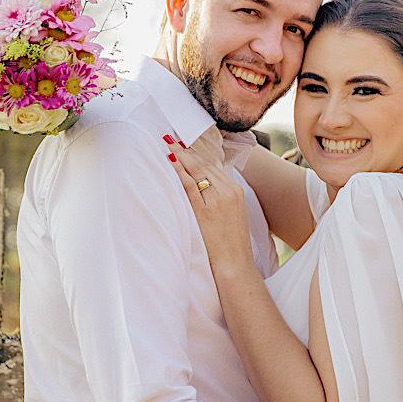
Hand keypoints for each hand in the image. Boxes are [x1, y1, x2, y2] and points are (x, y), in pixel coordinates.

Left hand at [166, 138, 254, 272]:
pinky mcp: (205, 210)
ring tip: (167, 144)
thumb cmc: (231, 241)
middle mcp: (228, 190)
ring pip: (197, 171)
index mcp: (235, 190)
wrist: (235, 262)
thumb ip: (220, 196)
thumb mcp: (231, 213)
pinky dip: (179, 171)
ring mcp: (217, 199)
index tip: (183, 144)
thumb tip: (203, 183)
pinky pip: (189, 184)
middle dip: (186, 151)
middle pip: (204, 165)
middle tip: (170, 139)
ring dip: (181, 156)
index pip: (212, 166)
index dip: (196, 154)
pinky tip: (170, 162)